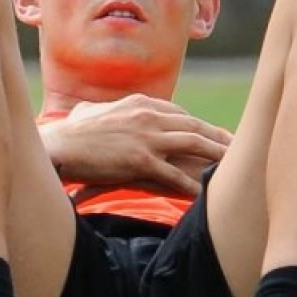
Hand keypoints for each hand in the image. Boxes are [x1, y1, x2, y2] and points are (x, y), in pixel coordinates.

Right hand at [40, 94, 232, 195]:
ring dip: (216, 154)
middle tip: (237, 146)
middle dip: (218, 136)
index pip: (180, 113)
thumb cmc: (71, 132)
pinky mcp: (141, 160)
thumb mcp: (91, 112)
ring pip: (193, 143)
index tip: (215, 134)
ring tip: (233, 165)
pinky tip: (205, 193)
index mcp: (140, 103)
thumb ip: (102, 110)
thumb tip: (91, 110)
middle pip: (194, 125)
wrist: (59, 146)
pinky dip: (192, 183)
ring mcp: (147, 137)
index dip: (201, 125)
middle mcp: (148, 115)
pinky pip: (175, 174)